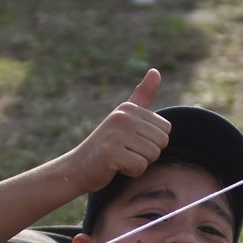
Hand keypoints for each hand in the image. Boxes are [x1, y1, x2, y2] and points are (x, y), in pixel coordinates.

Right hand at [66, 69, 169, 192]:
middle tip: (126, 152)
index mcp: (129, 108)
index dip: (152, 142)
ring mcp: (116, 133)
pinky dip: (131, 172)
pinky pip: (140, 166)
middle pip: (162, 142)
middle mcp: (123, 117)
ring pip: (153, 155)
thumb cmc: (105, 145)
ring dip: (139, 163)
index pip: (166, 129)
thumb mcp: (124, 118)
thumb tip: (156, 70)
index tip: (132, 142)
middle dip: (147, 154)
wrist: (77, 168)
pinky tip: (115, 166)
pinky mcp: (111, 152)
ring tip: (120, 158)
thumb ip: (142, 96)